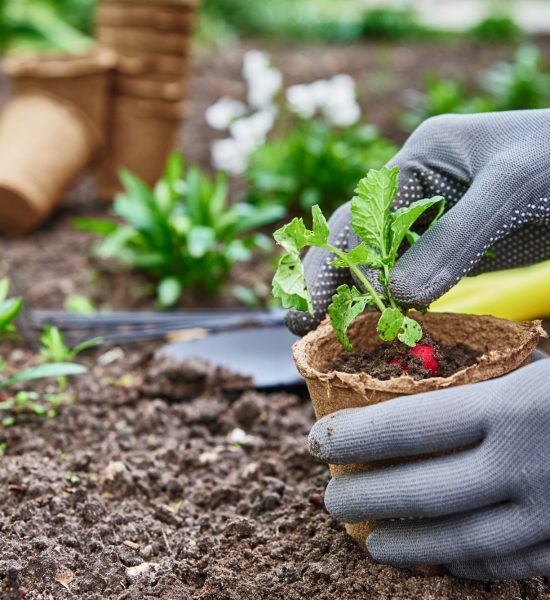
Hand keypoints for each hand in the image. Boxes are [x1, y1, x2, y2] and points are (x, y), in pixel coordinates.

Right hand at [286, 110, 549, 334]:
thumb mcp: (509, 188)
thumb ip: (454, 240)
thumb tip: (400, 296)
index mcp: (419, 162)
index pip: (358, 216)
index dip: (329, 262)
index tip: (310, 305)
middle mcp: (417, 193)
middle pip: (357, 241)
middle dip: (327, 282)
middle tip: (300, 327)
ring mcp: (436, 225)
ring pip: (382, 266)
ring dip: (357, 300)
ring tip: (330, 338)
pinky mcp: (456, 251)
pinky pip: (416, 281)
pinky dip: (396, 308)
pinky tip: (383, 332)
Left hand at [308, 359, 549, 579]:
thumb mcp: (531, 370)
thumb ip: (481, 381)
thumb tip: (417, 384)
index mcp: (508, 407)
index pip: (407, 427)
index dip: (352, 437)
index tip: (318, 441)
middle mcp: (524, 463)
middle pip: (422, 492)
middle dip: (364, 498)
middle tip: (332, 499)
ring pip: (462, 541)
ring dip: (407, 546)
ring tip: (372, 542)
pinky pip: (509, 563)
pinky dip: (466, 563)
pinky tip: (440, 557)